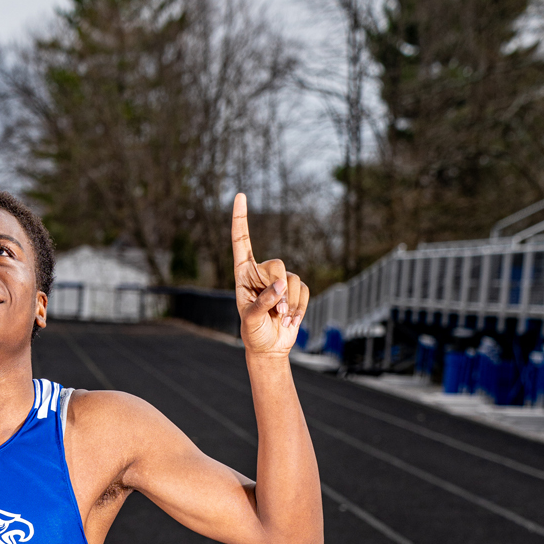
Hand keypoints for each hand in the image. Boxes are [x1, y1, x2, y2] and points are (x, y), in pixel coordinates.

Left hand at [231, 194, 307, 356]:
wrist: (269, 348)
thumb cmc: (253, 333)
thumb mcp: (251, 319)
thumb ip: (262, 301)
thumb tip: (280, 285)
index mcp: (243, 274)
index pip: (241, 242)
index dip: (241, 219)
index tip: (240, 195)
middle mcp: (261, 273)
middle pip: (276, 265)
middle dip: (279, 288)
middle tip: (277, 310)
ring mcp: (279, 281)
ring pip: (292, 279)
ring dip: (289, 302)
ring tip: (281, 318)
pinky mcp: (295, 290)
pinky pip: (303, 290)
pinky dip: (299, 307)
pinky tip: (290, 320)